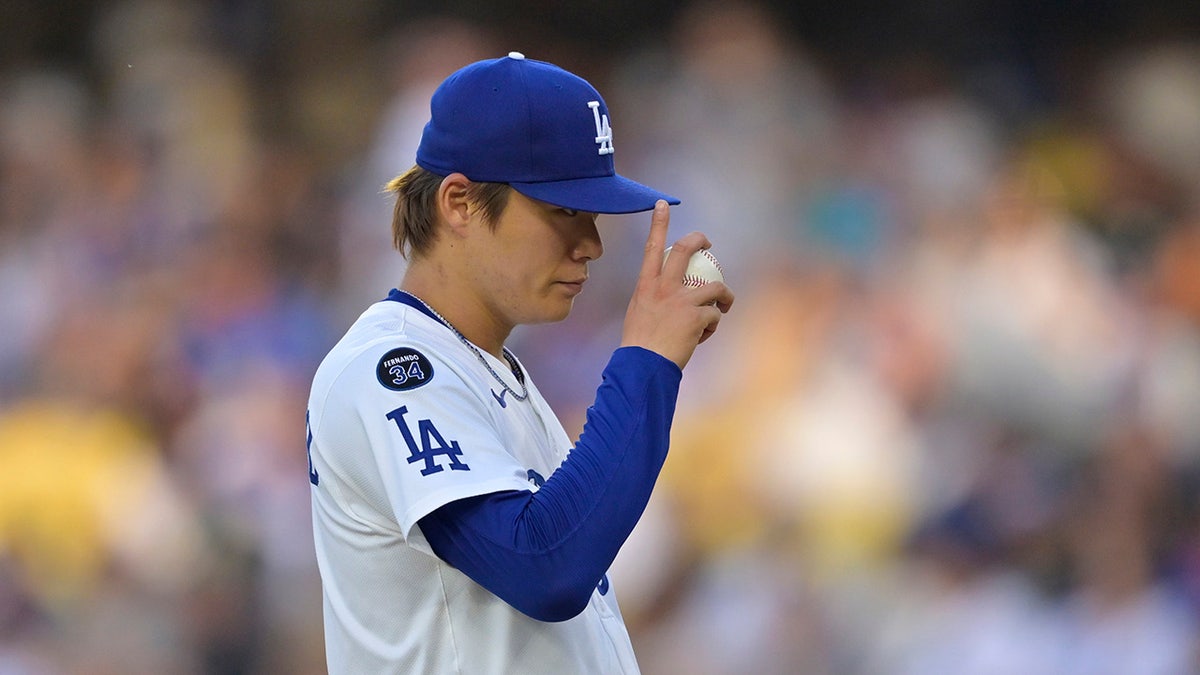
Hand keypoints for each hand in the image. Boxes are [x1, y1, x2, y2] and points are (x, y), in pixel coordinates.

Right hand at [620, 201, 733, 368]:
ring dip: (723, 298)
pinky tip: (702, 337)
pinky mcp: (697, 316)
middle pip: (686, 250)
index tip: (663, 204)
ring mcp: (682, 300)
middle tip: (708, 244)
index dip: (659, 223)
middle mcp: (664, 287)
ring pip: (715, 287)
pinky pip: (715, 315)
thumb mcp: (639, 312)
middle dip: (700, 240)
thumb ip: (654, 298)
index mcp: (646, 285)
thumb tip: (667, 297)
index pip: (653, 247)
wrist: (644, 365)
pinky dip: (712, 326)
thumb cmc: (640, 344)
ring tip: (722, 309)